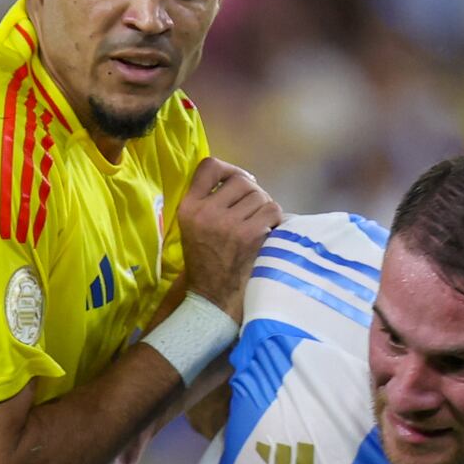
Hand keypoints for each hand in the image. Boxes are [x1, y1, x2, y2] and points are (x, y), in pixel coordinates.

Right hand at [174, 157, 278, 316]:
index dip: (229, 168)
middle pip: (241, 180)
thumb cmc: (206, 260)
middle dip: (252, 192)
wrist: (212, 297)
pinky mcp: (249, 235)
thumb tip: (245, 177)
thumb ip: (209, 200)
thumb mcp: (193, 226)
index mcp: (189, 207)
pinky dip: (274, 220)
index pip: (209, 166)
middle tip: (252, 210)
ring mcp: (228, 224)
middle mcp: (206, 212)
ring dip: (264, 207)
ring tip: (258, 223)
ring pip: (259, 195)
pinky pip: (272, 211)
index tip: (237, 180)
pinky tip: (267, 232)